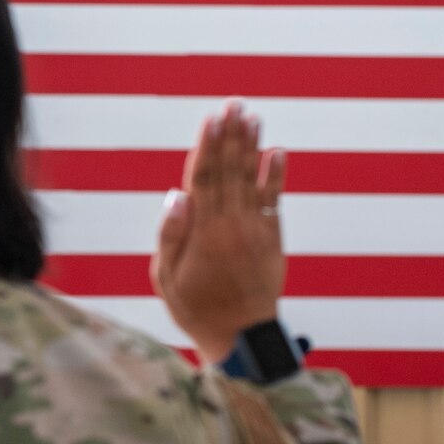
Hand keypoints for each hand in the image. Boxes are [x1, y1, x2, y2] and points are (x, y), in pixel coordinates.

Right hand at [150, 101, 287, 360]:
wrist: (242, 338)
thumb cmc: (196, 308)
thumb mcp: (166, 278)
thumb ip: (171, 235)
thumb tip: (177, 194)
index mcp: (203, 232)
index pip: (205, 178)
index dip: (208, 145)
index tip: (211, 118)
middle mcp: (232, 226)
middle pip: (230, 171)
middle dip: (231, 135)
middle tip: (233, 104)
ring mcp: (255, 232)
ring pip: (252, 180)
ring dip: (253, 146)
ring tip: (253, 116)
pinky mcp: (272, 241)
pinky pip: (274, 202)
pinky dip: (276, 177)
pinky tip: (277, 153)